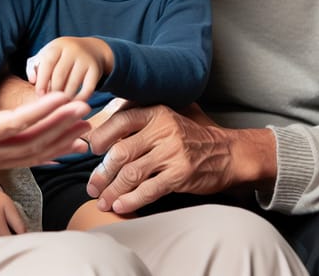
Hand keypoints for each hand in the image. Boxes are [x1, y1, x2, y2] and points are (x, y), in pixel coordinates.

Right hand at [0, 59, 90, 177]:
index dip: (40, 111)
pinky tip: (70, 147)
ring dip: (61, 140)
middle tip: (85, 107)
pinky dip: (52, 154)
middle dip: (60, 124)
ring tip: (86, 125)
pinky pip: (28, 160)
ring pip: (34, 154)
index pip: (13, 123)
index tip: (63, 97)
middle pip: (31, 141)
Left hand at [26, 36, 112, 100]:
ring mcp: (85, 59)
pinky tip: (74, 105)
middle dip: (52, 92)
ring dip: (65, 98)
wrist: (92, 48)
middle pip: (59, 75)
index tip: (39, 95)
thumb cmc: (63, 56)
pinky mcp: (96, 69)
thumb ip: (36, 66)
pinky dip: (80, 99)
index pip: (47, 63)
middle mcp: (72, 50)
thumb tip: (32, 80)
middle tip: (49, 104)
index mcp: (57, 45)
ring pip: (73, 84)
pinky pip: (87, 89)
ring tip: (59, 106)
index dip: (42, 80)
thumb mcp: (49, 55)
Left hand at [85, 103, 275, 214]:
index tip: (90, 149)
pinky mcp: (180, 174)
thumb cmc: (191, 136)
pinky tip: (120, 206)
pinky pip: (149, 190)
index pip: (122, 120)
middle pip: (122, 151)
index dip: (102, 135)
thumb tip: (104, 126)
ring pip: (132, 173)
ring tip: (102, 201)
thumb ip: (142, 120)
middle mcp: (163, 130)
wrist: (228, 153)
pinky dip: (131, 200)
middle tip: (92, 186)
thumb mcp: (168, 118)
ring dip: (113, 190)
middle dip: (102, 172)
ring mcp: (172, 153)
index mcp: (157, 112)